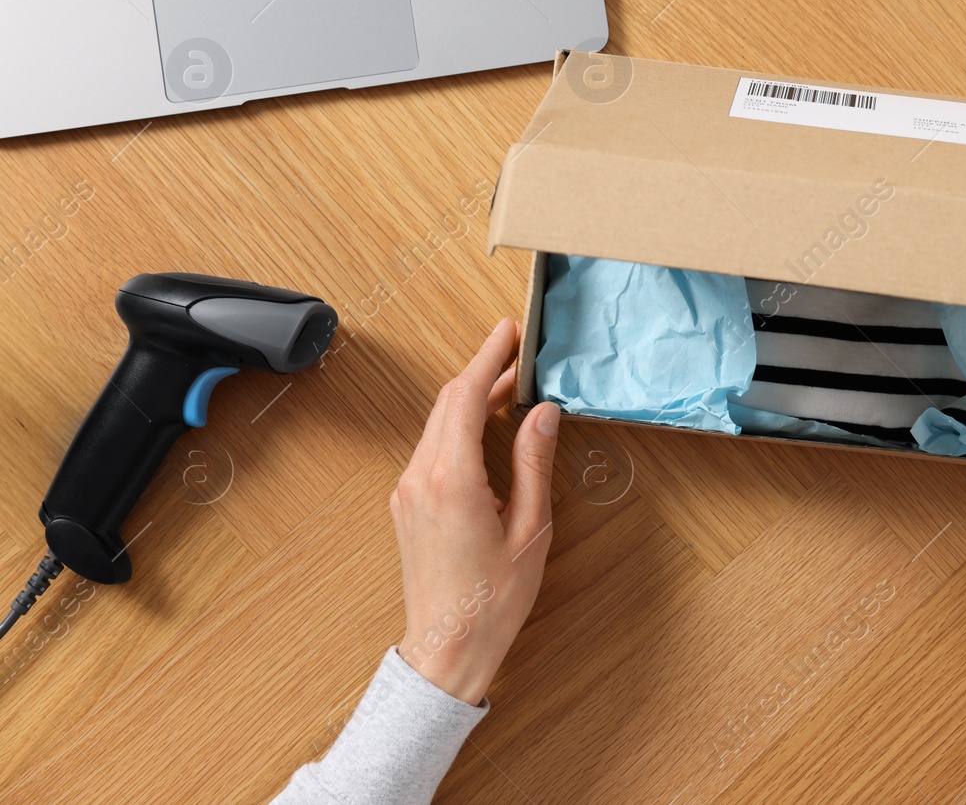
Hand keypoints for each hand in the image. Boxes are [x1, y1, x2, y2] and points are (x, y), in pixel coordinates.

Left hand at [391, 318, 560, 702]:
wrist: (447, 647)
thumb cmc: (492, 599)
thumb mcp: (530, 528)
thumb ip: (533, 463)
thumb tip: (543, 413)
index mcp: (452, 479)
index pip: (465, 397)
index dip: (488, 358)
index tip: (508, 333)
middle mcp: (421, 478)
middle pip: (447, 403)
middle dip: (481, 372)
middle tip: (515, 353)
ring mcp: (408, 491)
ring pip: (437, 424)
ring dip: (470, 399)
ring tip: (509, 389)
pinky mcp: (407, 505)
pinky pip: (432, 448)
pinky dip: (458, 426)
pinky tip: (486, 429)